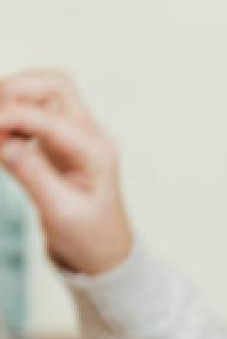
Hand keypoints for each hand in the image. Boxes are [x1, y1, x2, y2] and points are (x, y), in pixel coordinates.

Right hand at [0, 70, 134, 275]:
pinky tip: (2, 139)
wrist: (105, 253)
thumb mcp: (60, 213)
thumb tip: (3, 141)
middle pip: (54, 85)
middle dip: (14, 91)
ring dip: (11, 100)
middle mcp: (91, 137)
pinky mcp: (61, 140)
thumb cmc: (89, 238)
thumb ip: (32, 175)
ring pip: (42, 91)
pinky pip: (34, 110)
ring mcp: (78, 135)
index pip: (49, 115)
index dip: (10, 115)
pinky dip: (12, 115)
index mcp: (97, 153)